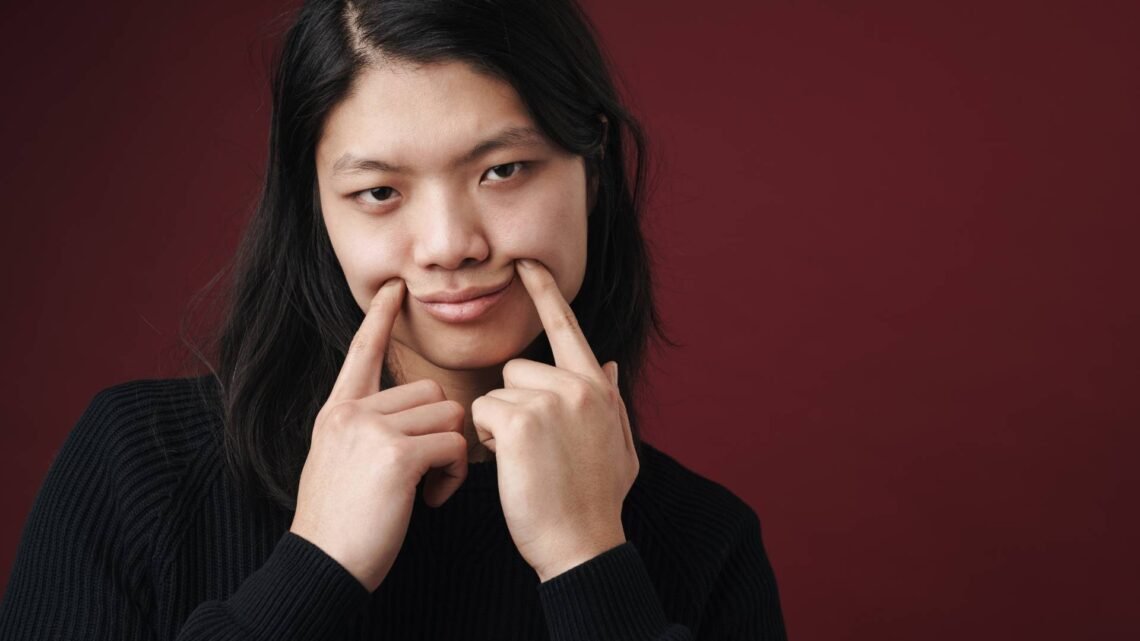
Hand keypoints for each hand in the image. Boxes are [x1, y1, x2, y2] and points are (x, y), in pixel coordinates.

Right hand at [289, 278, 468, 591]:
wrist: (321, 565)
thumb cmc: (338, 524)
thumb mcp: (337, 462)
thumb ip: (364, 430)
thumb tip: (408, 420)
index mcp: (336, 411)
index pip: (362, 351)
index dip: (380, 318)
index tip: (393, 289)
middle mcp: (352, 412)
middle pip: (430, 390)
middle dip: (441, 430)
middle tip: (428, 471)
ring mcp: (372, 430)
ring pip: (448, 414)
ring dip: (451, 453)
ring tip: (427, 487)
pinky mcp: (397, 455)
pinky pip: (454, 444)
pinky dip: (454, 474)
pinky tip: (432, 498)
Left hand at [471, 259, 638, 581]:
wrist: (583, 545)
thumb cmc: (597, 502)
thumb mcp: (618, 447)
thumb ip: (611, 401)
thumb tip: (610, 365)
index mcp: (598, 388)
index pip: (567, 328)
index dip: (545, 293)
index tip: (526, 263)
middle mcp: (579, 385)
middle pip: (517, 367)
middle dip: (512, 403)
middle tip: (532, 449)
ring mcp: (550, 400)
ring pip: (496, 391)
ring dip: (498, 426)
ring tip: (525, 461)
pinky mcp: (520, 420)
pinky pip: (482, 411)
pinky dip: (487, 440)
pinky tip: (512, 465)